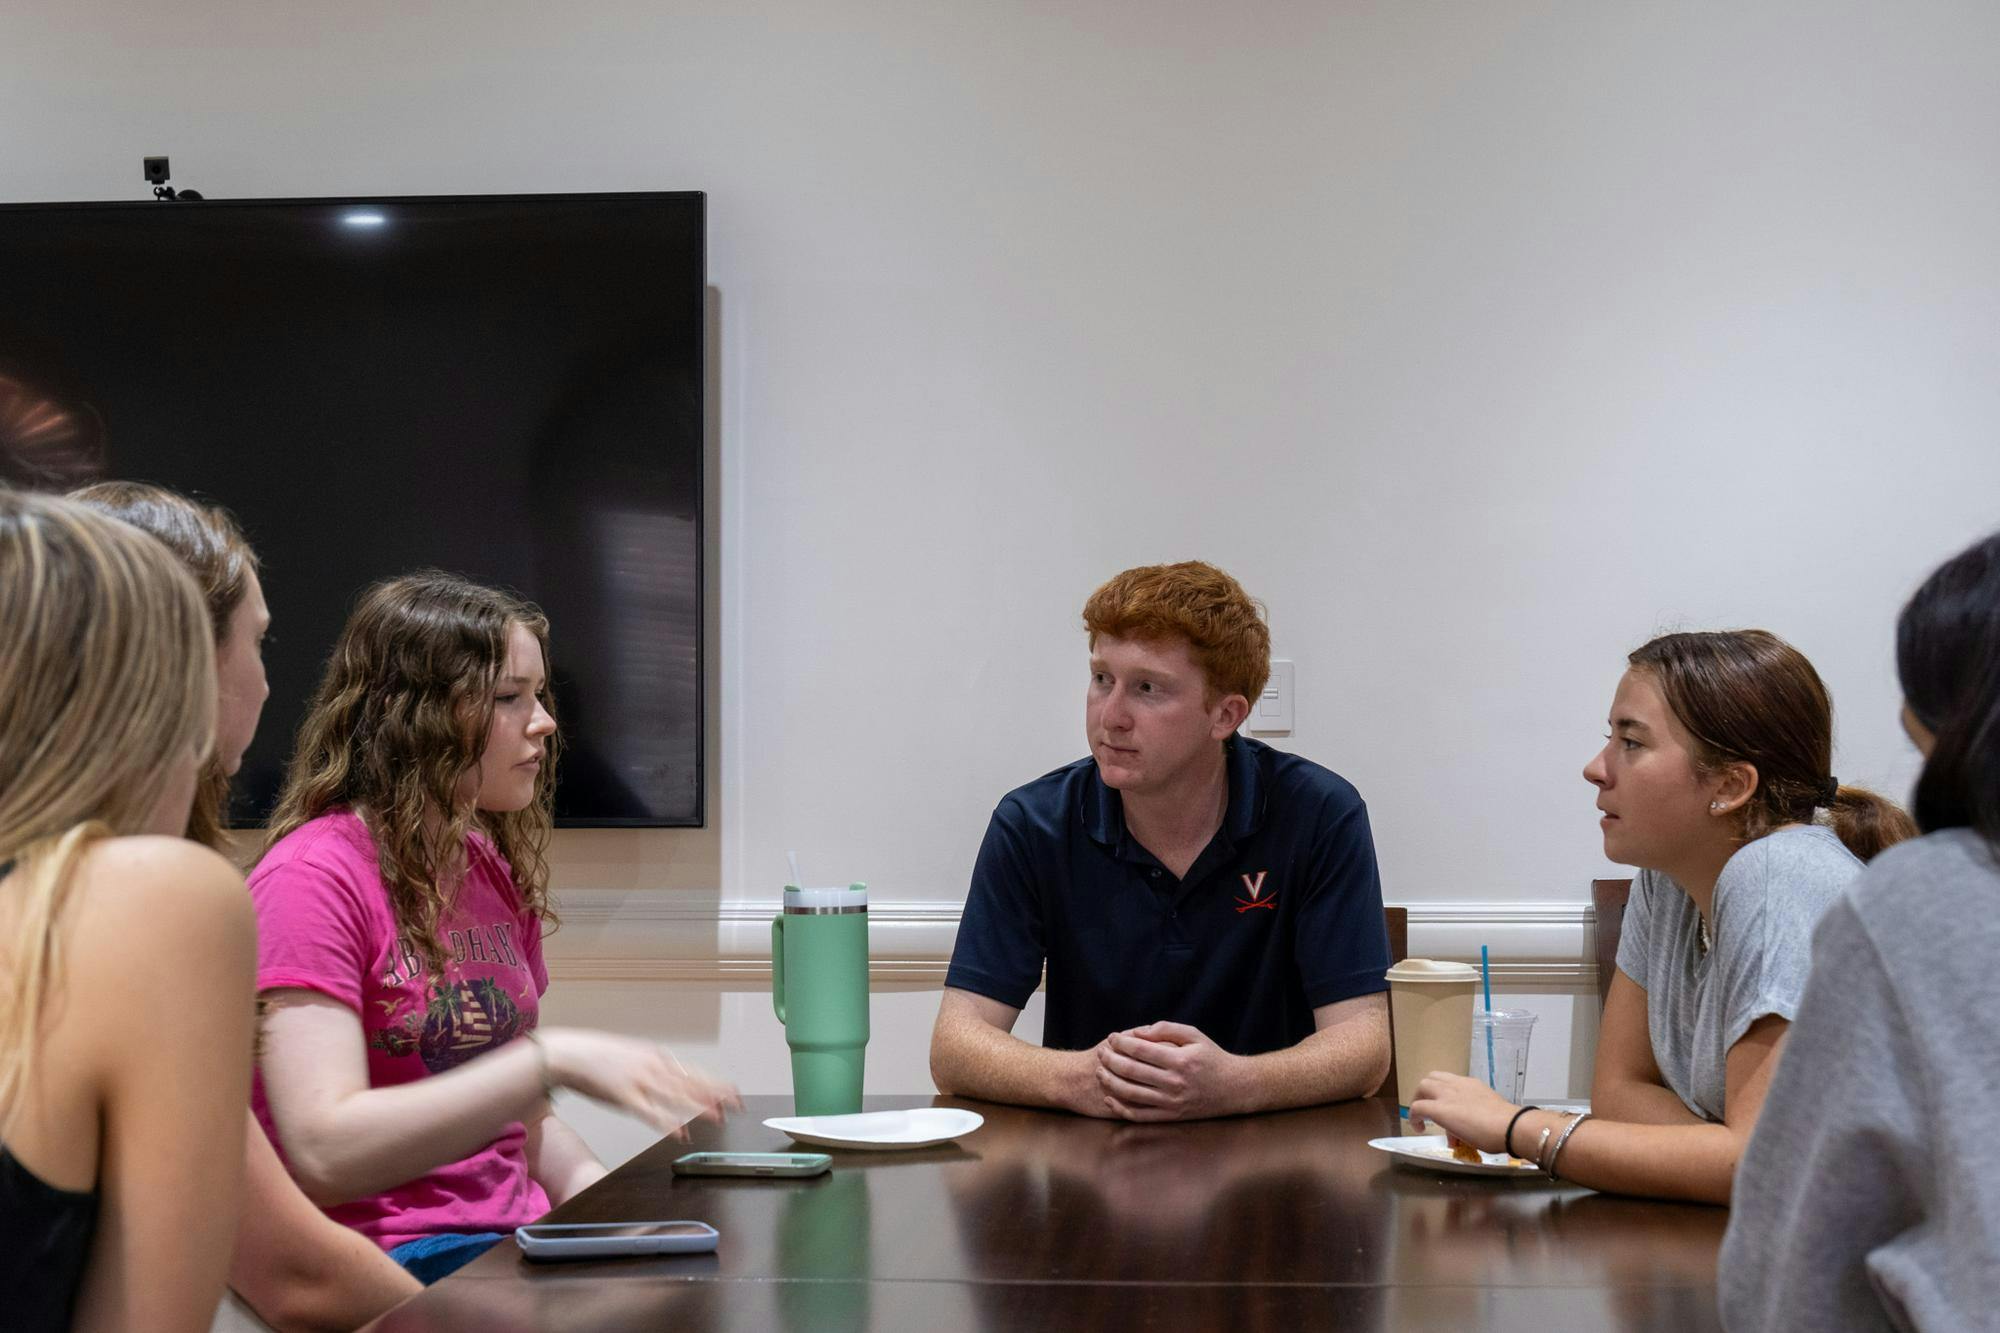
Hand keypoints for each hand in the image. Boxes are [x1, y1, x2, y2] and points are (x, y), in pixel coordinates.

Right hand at [538, 1028, 741, 1137]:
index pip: (693, 1071)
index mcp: (657, 1057)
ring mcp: (640, 1080)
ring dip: (698, 1107)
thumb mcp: (633, 1055)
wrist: (569, 1054)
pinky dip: (667, 1122)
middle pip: (691, 1082)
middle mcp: (653, 1066)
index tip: (734, 1093)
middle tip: (737, 1105)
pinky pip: (650, 1112)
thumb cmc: (598, 1056)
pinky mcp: (624, 1096)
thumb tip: (670, 1077)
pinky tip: (680, 1132)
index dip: (715, 1083)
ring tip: (718, 1118)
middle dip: (716, 1095)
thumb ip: (653, 1067)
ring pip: (676, 1095)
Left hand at [1094, 1022, 1244, 1121]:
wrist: (1235, 1088)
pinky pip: (1140, 1115)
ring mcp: (1171, 1102)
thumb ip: (1166, 1029)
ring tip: (1100, 1071)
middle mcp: (1174, 1083)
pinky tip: (1109, 1097)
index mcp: (1180, 1060)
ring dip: (1110, 1082)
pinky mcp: (1170, 1116)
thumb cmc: (1212, 1058)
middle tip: (1100, 1052)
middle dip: (1111, 1060)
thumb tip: (1138, 1032)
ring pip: (1131, 1094)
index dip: (1122, 1043)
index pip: (1141, 1050)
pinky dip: (1121, 1108)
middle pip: (1131, 1071)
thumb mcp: (1195, 1035)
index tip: (1112, 1037)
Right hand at [1407, 1070, 1517, 1153]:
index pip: (1416, 1108)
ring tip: (1437, 1097)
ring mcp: (1460, 1084)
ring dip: (1431, 1087)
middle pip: (1422, 1086)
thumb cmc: (1486, 1137)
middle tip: (1425, 1110)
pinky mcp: (1472, 1081)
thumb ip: (1451, 1132)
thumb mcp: (1463, 1139)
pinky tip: (1458, 1097)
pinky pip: (1453, 1078)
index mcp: (1441, 1109)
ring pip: (1435, 1076)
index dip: (1413, 1119)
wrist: (1510, 1126)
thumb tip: (1453, 1136)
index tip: (1420, 1127)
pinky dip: (1449, 1086)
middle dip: (1419, 1098)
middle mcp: (1447, 1092)